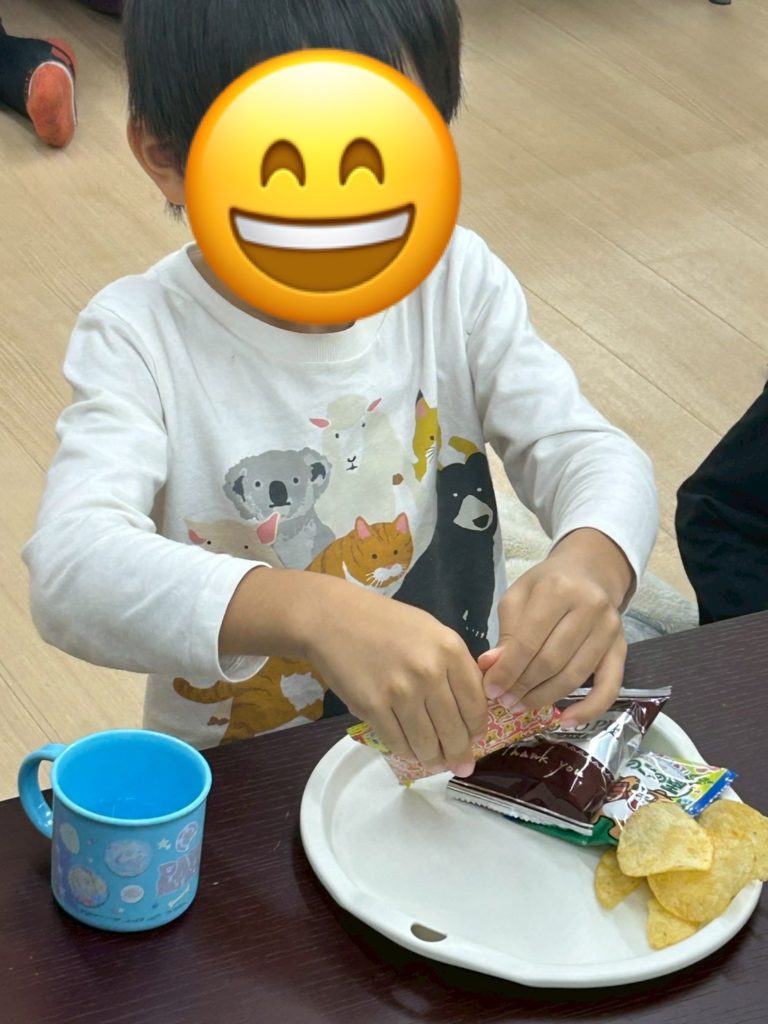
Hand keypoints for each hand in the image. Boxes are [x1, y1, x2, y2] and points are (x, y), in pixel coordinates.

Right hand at [306, 585, 486, 776]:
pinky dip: (406, 751)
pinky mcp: (372, 707)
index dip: (477, 728)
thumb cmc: (385, 622)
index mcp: (449, 649)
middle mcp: (429, 672)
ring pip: (426, 743)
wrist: (334, 619)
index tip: (476, 739)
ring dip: (433, 758)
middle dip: (459, 754)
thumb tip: (471, 706)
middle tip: (461, 765)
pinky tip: (410, 750)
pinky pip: (397, 742)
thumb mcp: (431, 631)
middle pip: (454, 729)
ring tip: (435, 762)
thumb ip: (454, 665)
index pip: (475, 703)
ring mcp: (399, 692)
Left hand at [478, 529, 632, 725]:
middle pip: (551, 661)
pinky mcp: (622, 649)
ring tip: (521, 705)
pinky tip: (565, 721)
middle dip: (522, 686)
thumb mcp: (518, 598)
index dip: (507, 671)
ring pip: (574, 676)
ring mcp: (610, 630)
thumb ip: (506, 633)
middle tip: (503, 701)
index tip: (490, 690)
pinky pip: (609, 687)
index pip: (528, 641)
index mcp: (558, 590)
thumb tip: (490, 668)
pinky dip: (588, 709)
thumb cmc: (546, 585)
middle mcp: (589, 608)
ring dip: (544, 698)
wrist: (589, 572)